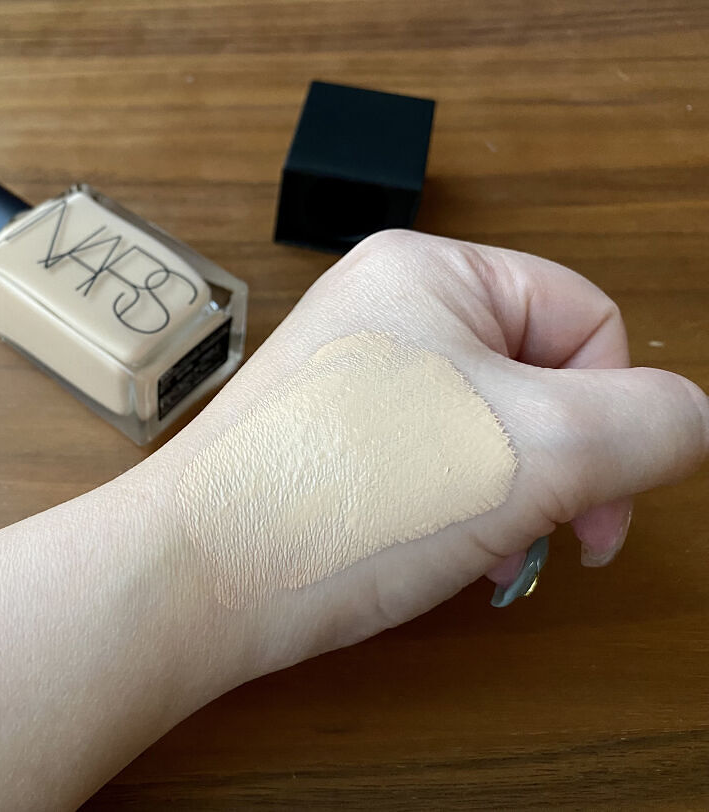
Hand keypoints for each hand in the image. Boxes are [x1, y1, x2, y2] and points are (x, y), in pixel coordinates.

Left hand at [143, 230, 708, 671]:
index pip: (590, 321)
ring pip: (492, 430)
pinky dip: (456, 510)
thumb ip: (648, 424)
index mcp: (433, 270)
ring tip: (474, 547)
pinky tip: (432, 550)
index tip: (595, 507)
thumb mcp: (535, 450)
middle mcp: (389, 309)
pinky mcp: (334, 437)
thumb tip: (690, 421)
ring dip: (508, 497)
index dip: (615, 416)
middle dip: (557, 467)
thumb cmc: (342, 496)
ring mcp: (357, 375)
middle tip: (543, 535)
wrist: (198, 576)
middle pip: (540, 376)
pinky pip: (436, 461)